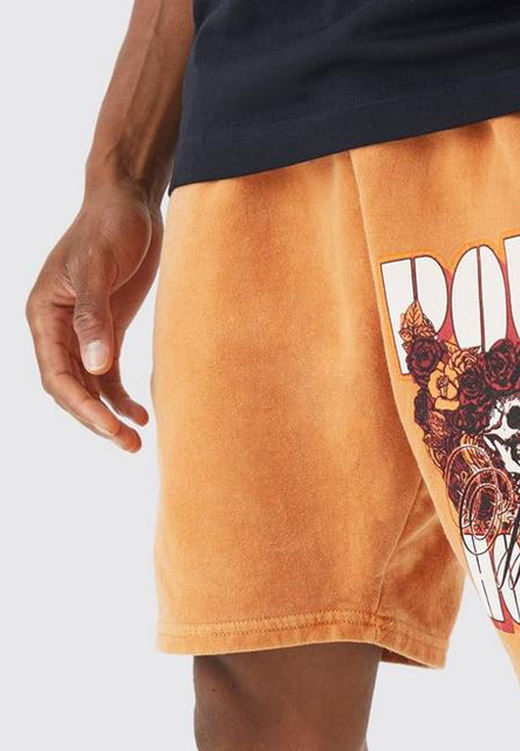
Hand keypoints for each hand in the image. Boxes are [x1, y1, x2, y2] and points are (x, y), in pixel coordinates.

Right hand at [26, 180, 162, 451]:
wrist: (128, 203)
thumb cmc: (109, 228)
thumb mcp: (98, 269)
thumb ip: (96, 318)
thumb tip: (97, 367)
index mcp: (45, 316)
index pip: (57, 376)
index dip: (82, 408)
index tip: (110, 430)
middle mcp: (58, 329)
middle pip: (71, 388)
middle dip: (96, 419)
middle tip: (129, 446)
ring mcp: (83, 331)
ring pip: (90, 385)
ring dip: (109, 414)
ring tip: (136, 441)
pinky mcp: (108, 329)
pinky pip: (109, 373)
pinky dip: (122, 395)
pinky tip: (142, 414)